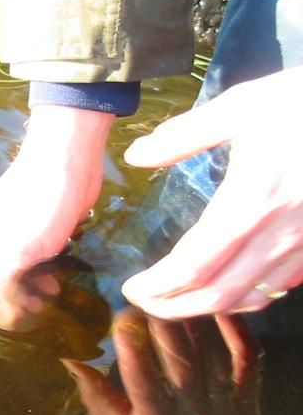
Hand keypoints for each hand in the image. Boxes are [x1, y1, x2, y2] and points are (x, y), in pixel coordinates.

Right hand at [0, 105, 112, 329]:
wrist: (68, 163)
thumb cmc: (34, 210)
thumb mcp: (11, 258)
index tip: (20, 312)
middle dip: (18, 295)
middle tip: (41, 303)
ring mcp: (5, 229)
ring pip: (15, 268)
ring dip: (34, 284)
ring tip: (54, 289)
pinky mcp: (30, 227)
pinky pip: (31, 257)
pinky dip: (43, 268)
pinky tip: (57, 274)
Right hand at [63, 308, 266, 414]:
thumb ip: (99, 401)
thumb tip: (70, 361)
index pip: (142, 380)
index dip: (132, 347)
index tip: (119, 317)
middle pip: (180, 360)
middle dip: (160, 323)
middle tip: (144, 296)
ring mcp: (225, 408)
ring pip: (212, 354)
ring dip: (192, 320)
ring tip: (173, 294)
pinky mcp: (248, 404)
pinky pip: (248, 360)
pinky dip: (237, 331)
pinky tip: (217, 308)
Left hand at [122, 67, 302, 316]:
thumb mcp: (240, 106)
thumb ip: (182, 135)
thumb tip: (136, 156)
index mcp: (250, 200)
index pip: (193, 265)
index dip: (158, 286)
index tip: (132, 287)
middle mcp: (280, 231)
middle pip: (218, 294)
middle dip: (175, 307)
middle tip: (146, 303)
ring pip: (252, 297)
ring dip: (209, 308)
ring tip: (177, 301)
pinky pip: (282, 285)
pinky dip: (248, 296)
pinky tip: (230, 288)